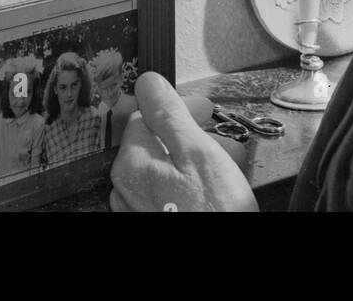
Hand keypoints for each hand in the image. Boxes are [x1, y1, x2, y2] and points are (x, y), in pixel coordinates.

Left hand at [109, 73, 258, 211]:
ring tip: (226, 169)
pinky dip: (191, 186)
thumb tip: (147, 81)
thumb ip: (169, 114)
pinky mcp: (154, 221)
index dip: (179, 108)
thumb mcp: (196, 152)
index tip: (204, 110)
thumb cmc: (214, 214)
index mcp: (131, 163)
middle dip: (191, 136)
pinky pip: (169, 194)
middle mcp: (126, 187)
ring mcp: (137, 210)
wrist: (225, 271)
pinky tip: (214, 191)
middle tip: (221, 142)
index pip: (146, 115)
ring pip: (166, 170)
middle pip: (156, 144)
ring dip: (195, 161)